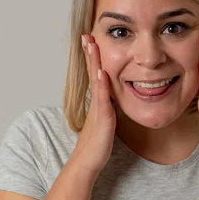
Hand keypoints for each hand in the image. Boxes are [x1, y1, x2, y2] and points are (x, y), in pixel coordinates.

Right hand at [70, 34, 115, 177]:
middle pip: (93, 72)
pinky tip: (103, 72)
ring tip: (92, 45)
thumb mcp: (105, 124)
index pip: (96, 75)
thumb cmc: (96, 147)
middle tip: (87, 35)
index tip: (91, 42)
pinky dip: (102, 84)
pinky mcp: (102, 118)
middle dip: (90, 53)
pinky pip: (102, 98)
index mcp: (98, 103)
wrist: (86, 164)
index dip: (94, 59)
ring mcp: (97, 109)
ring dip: (94, 62)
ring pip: (96, 81)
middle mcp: (96, 102)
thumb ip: (107, 112)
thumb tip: (112, 104)